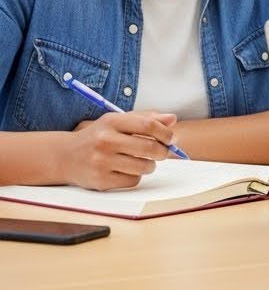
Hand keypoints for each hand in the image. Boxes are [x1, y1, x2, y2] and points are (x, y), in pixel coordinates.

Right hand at [60, 111, 177, 190]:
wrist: (65, 156)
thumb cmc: (99, 136)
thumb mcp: (118, 122)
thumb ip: (146, 118)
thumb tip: (172, 119)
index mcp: (112, 122)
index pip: (148, 125)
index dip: (166, 133)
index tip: (171, 139)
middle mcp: (105, 140)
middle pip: (149, 147)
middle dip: (163, 151)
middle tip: (162, 152)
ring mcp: (101, 161)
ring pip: (144, 166)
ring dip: (150, 165)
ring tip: (142, 160)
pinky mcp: (100, 180)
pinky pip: (133, 180)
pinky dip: (136, 176)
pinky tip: (126, 170)